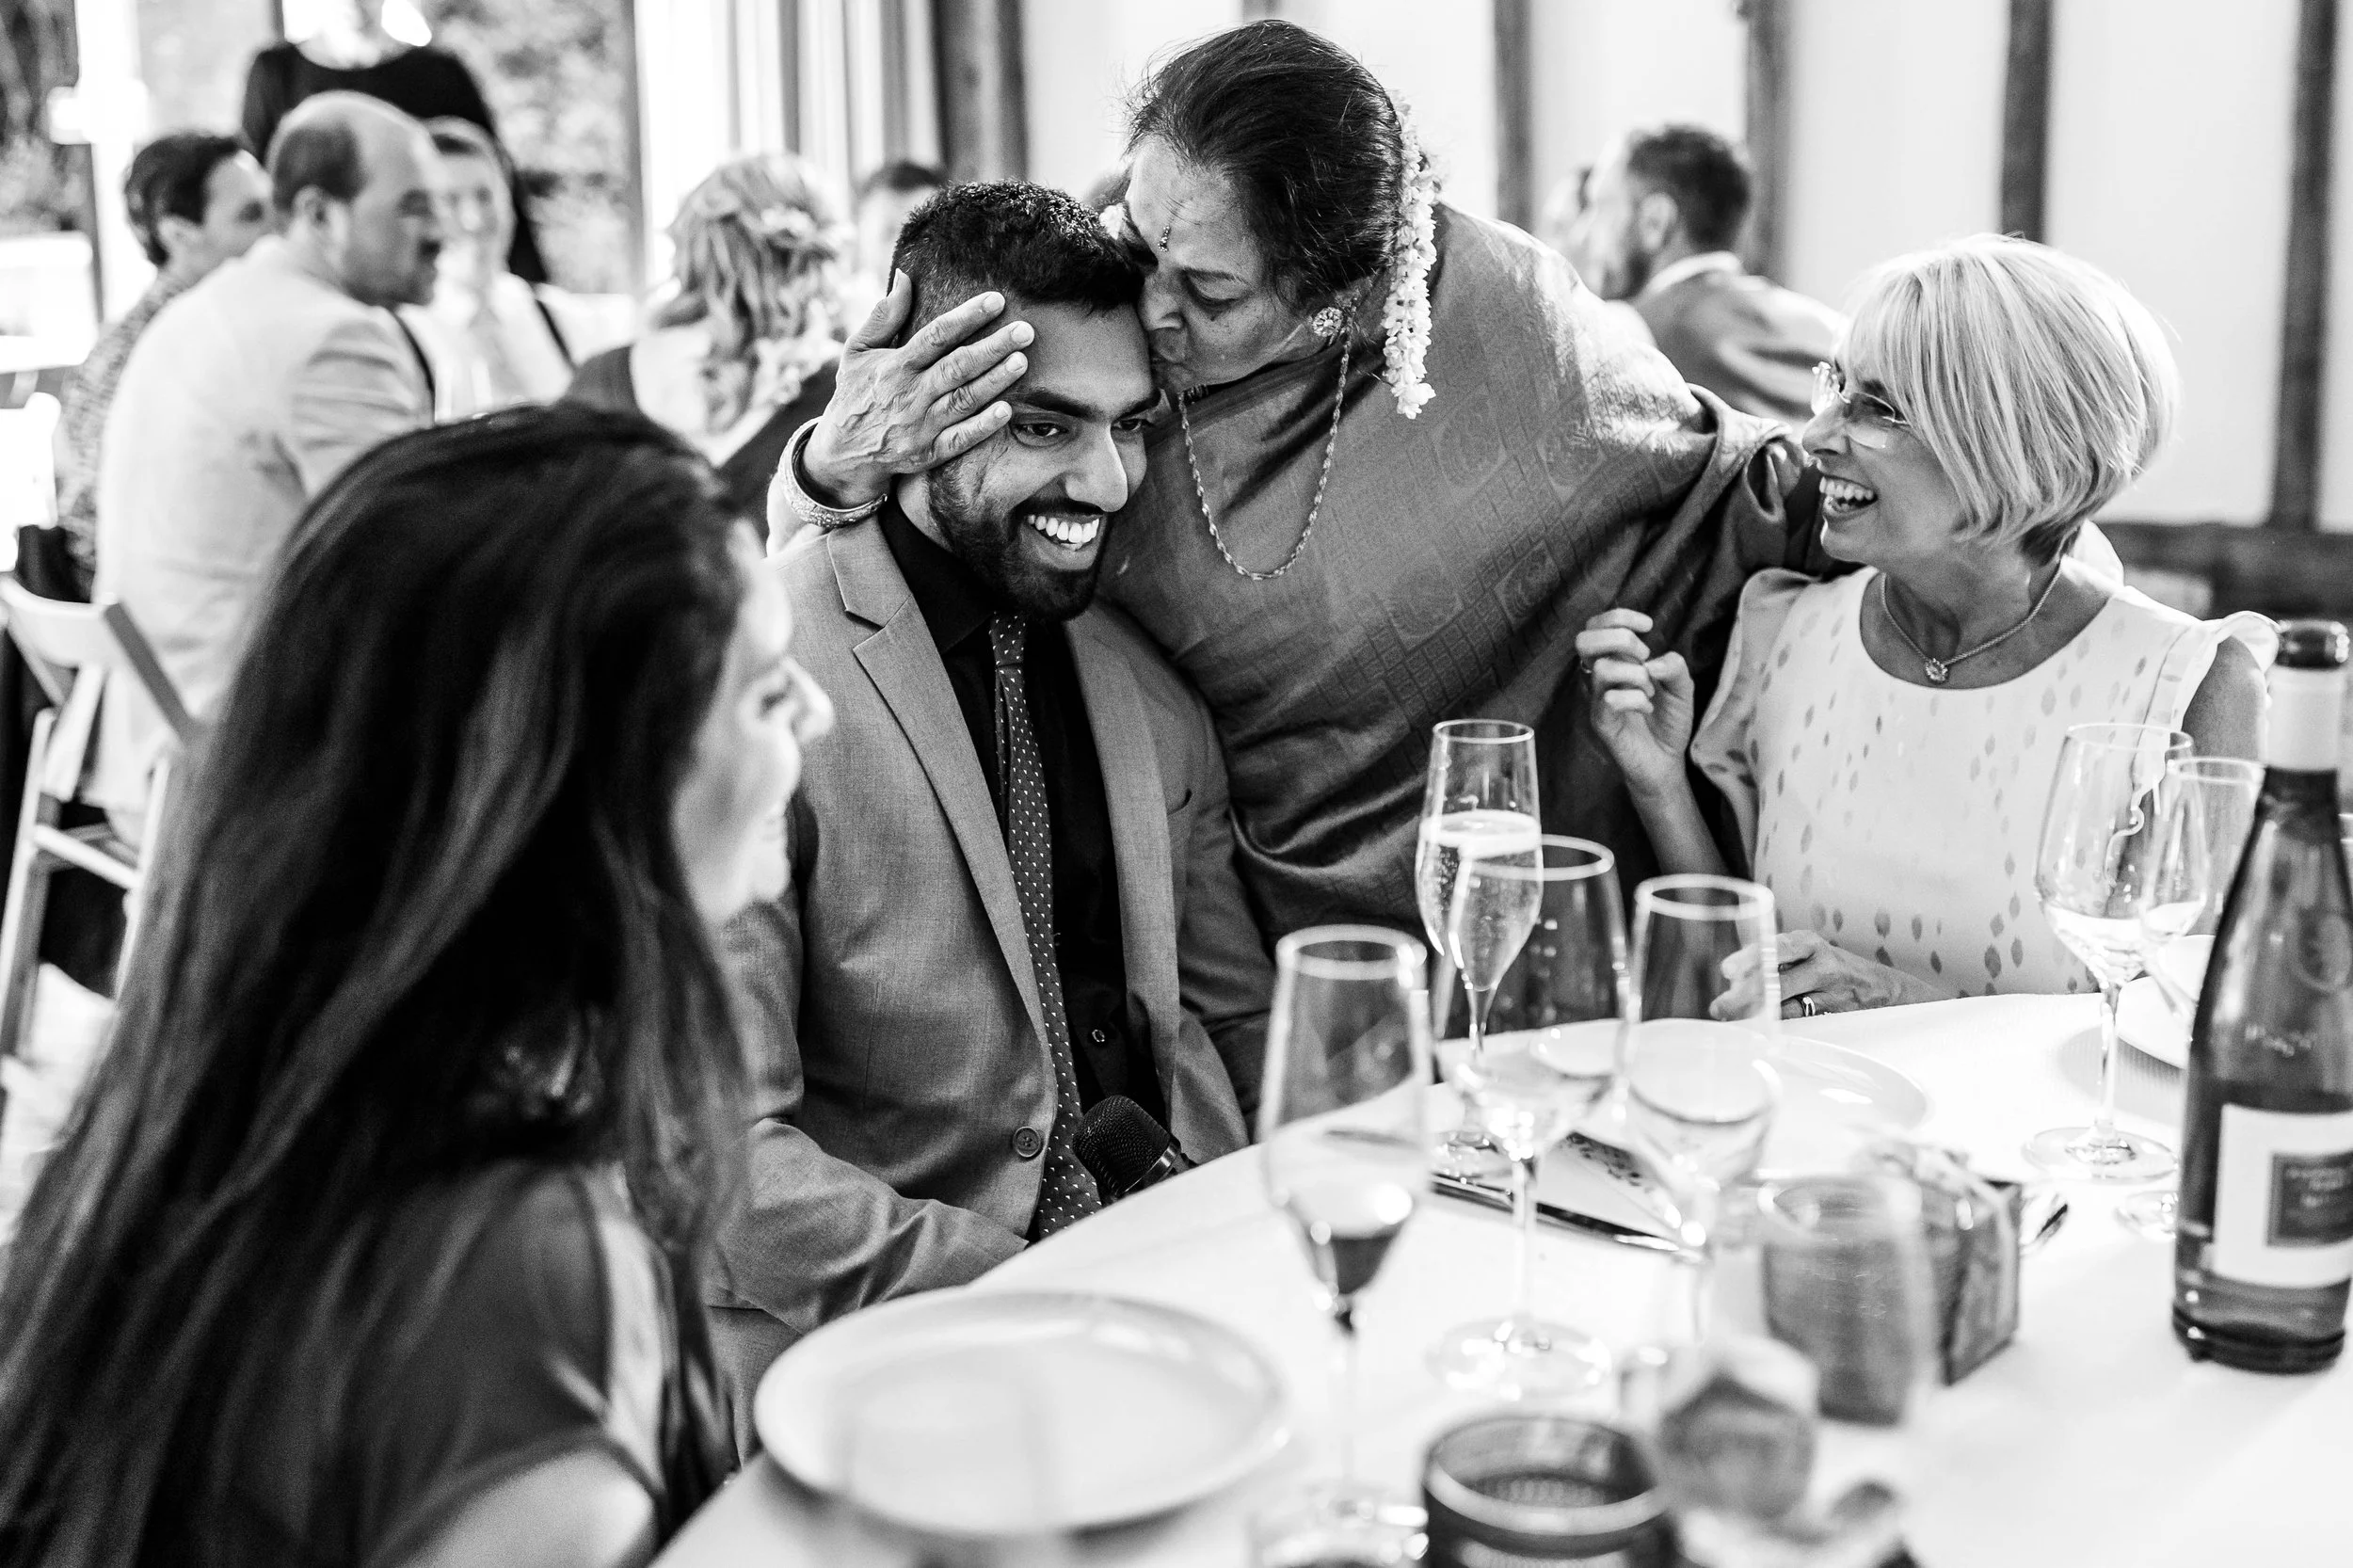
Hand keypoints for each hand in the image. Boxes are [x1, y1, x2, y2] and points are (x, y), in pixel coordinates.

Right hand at [801, 275, 1035, 505]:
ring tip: (1022, 361)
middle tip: (1024, 331)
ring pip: (964, 400)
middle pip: (957, 367)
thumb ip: (883, 316)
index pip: (937, 335)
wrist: (843, 452)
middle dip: (993, 348)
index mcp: (895, 365)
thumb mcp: (857, 351)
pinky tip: (1007, 411)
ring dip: (994, 381)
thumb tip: (905, 276)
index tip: (997, 300)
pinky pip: (960, 439)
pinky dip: (983, 426)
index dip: (968, 317)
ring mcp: (920, 426)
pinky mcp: (928, 453)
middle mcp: (910, 394)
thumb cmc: (855, 393)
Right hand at [1574, 609, 1693, 798]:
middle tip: (1643, 657)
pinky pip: (1611, 700)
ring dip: (1635, 675)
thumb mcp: (1683, 688)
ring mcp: (1599, 700)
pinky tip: (1647, 709)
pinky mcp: (1602, 722)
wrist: (1667, 762)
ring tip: (1650, 691)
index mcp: (1616, 662)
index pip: (1597, 626)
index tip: (1648, 626)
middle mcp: (1602, 678)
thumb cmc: (1669, 722)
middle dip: (1621, 639)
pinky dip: (1636, 700)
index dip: (1619, 617)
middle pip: (1584, 640)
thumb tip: (1652, 662)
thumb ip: (1675, 666)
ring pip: (1601, 668)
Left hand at [1715, 929, 1938, 1020]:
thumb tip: (1734, 980)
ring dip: (1755, 1014)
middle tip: (1720, 1006)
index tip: (1728, 970)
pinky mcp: (1834, 1013)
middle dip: (1745, 995)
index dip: (1750, 958)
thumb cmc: (1830, 968)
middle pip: (1778, 979)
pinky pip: (1801, 1020)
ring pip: (1787, 1005)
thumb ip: (1775, 963)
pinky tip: (1758, 1027)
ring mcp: (1829, 990)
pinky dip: (1777, 1024)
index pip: (1774, 947)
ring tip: (1731, 1018)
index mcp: (1807, 942)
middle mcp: (1820, 963)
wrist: (1881, 987)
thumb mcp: (1806, 954)